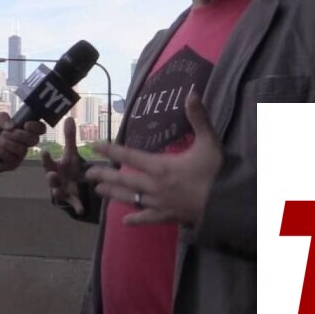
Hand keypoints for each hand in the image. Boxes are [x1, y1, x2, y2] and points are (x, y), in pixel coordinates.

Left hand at [0, 112, 45, 174]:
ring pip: (21, 149)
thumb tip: (12, 126)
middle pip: (34, 140)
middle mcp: (24, 143)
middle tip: (4, 132)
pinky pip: (11, 158)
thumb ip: (1, 117)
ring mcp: (19, 155)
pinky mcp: (12, 165)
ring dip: (5, 143)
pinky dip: (0, 151)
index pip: (39, 129)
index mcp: (22, 130)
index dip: (36, 127)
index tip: (25, 125)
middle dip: (19, 135)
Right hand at [41, 117, 85, 215]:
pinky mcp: (71, 200)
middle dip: (50, 178)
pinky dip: (77, 207)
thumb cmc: (71, 169)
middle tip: (51, 175)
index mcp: (55, 167)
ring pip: (57, 192)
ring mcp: (62, 191)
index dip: (46, 158)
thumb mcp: (71, 153)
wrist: (76, 187)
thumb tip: (69, 117)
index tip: (45, 152)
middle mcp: (56, 180)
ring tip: (58, 191)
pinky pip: (73, 204)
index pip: (48, 162)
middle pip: (50, 179)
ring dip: (57, 191)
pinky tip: (81, 210)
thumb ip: (69, 138)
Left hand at [85, 92, 222, 225]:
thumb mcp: (209, 141)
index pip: (129, 156)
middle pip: (123, 179)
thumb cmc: (217, 172)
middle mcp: (154, 185)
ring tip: (98, 192)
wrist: (227, 205)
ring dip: (113, 194)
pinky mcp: (167, 217)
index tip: (94, 145)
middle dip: (104, 176)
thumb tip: (192, 93)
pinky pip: (147, 218)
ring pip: (130, 198)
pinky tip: (125, 221)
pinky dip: (136, 219)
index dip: (110, 150)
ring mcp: (159, 203)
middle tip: (87, 174)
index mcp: (160, 166)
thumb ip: (198, 117)